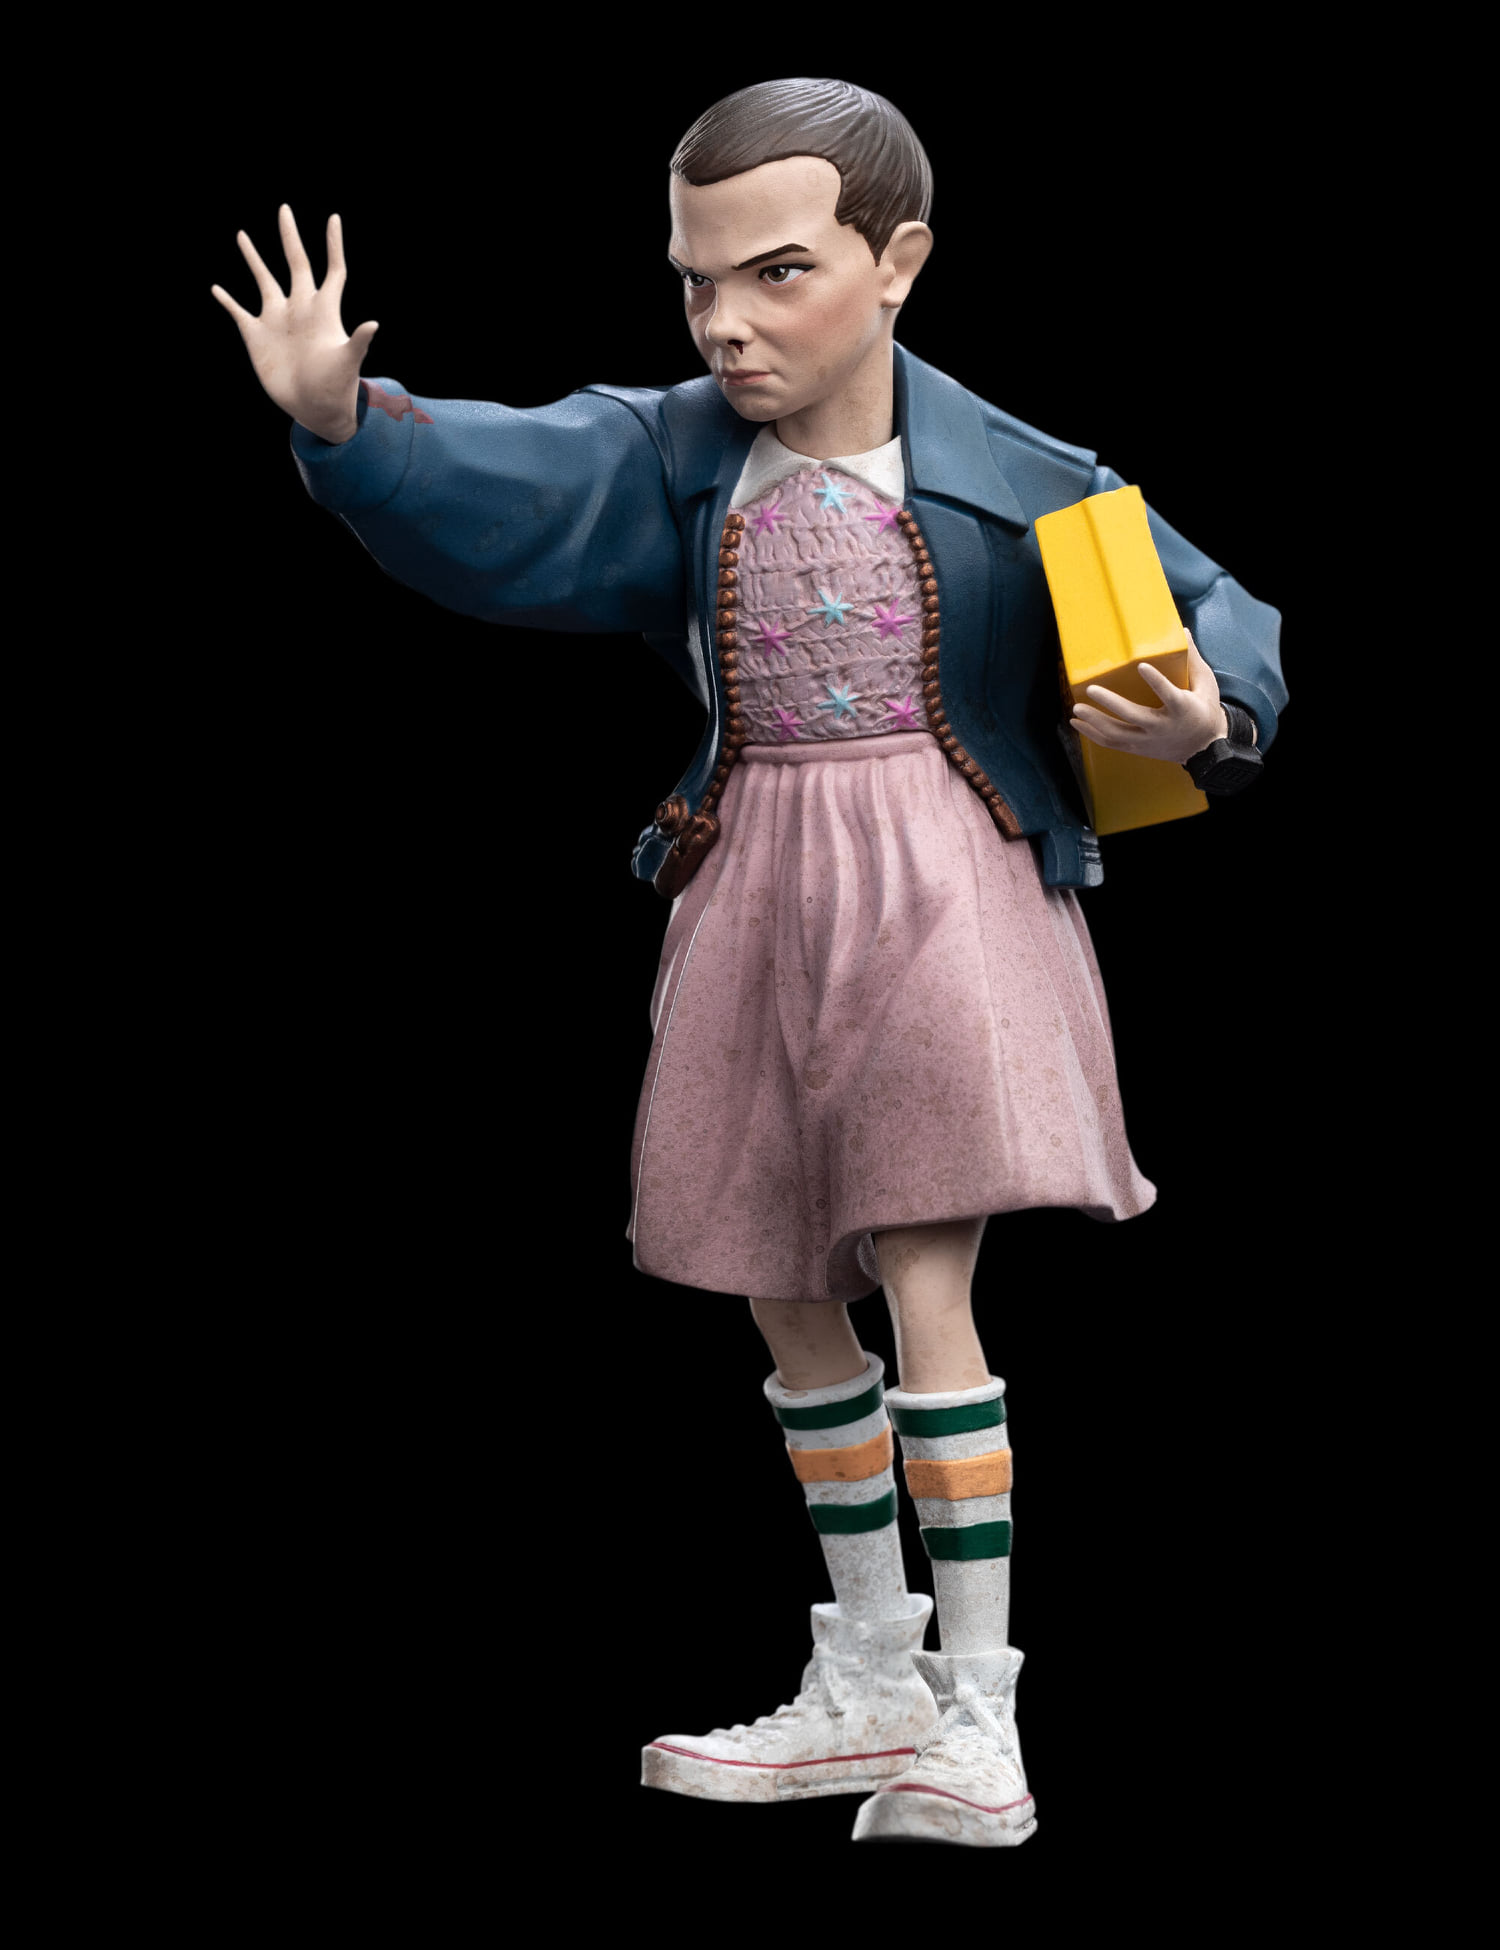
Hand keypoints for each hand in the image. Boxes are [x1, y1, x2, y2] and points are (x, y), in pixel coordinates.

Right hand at [211, 207, 377, 443]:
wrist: (315, 410)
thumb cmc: (336, 387)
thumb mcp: (347, 363)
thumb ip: (358, 341)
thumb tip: (374, 324)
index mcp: (323, 310)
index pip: (333, 269)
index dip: (334, 245)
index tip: (334, 218)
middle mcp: (299, 308)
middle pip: (295, 263)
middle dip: (290, 237)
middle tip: (284, 209)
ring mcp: (277, 320)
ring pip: (263, 280)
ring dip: (253, 259)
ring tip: (242, 234)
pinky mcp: (257, 336)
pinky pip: (238, 312)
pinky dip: (227, 300)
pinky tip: (216, 288)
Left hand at [1069, 632, 1228, 763]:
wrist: (1205, 748)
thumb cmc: (1204, 711)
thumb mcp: (1206, 686)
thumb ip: (1193, 660)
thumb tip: (1182, 632)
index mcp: (1182, 708)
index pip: (1168, 694)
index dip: (1156, 682)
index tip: (1143, 667)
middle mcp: (1162, 727)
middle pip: (1133, 716)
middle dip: (1110, 703)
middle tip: (1091, 690)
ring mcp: (1148, 740)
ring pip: (1117, 734)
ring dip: (1094, 721)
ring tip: (1076, 709)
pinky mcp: (1138, 748)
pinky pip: (1112, 743)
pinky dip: (1092, 734)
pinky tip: (1078, 724)